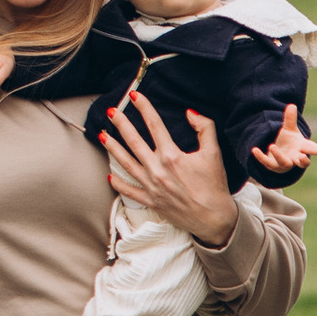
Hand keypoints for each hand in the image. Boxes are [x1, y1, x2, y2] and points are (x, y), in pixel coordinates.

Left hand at [103, 91, 240, 244]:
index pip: (154, 125)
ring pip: (126, 163)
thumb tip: (190, 112)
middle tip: (110, 111)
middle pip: (134, 141)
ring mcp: (151, 186)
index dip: (144, 107)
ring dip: (112, 148)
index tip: (134, 96)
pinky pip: (129, 191)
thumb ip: (205, 128)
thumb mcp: (214, 153)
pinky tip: (109, 174)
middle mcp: (158, 170)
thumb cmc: (214, 186)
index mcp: (172, 156)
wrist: (214, 219)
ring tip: (102, 135)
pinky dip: (118, 183)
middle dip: (120, 124)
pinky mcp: (151, 201)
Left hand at [251, 101, 316, 173]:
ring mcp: (284, 163)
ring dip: (279, 156)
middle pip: (302, 162)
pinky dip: (261, 157)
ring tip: (272, 146)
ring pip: (284, 163)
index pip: (312, 149)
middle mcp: (295, 158)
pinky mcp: (273, 166)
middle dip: (303, 161)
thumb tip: (291, 105)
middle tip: (302, 158)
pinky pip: (267, 163)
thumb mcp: (289, 130)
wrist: (278, 154)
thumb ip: (290, 119)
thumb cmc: (288, 141)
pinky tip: (254, 149)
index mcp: (301, 148)